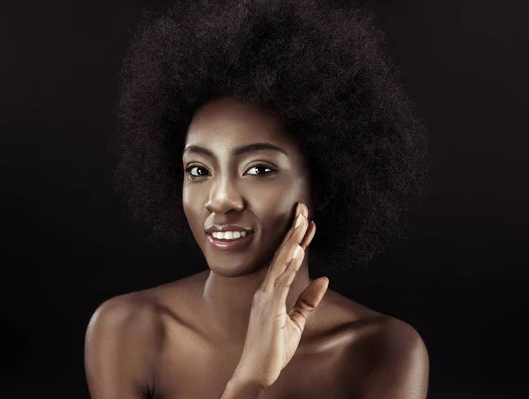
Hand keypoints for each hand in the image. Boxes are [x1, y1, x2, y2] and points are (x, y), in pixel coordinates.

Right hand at [233, 202, 329, 387]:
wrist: (256, 371)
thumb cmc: (272, 348)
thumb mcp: (296, 322)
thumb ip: (308, 301)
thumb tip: (324, 280)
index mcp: (271, 291)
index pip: (287, 259)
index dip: (298, 240)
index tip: (308, 221)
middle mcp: (266, 289)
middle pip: (283, 254)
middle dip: (294, 231)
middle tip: (304, 209)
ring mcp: (265, 297)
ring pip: (281, 262)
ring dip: (293, 241)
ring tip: (303, 222)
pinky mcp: (268, 307)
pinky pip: (280, 282)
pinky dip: (289, 266)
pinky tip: (297, 251)